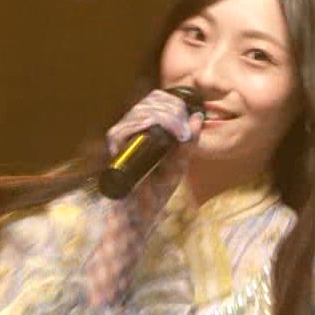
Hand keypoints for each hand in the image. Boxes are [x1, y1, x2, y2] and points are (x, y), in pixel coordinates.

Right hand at [105, 89, 203, 212]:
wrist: (139, 214)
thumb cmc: (156, 190)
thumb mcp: (179, 163)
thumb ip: (189, 142)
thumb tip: (198, 116)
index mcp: (144, 128)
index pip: (155, 99)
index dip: (173, 100)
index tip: (191, 111)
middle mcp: (130, 128)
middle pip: (149, 100)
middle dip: (173, 108)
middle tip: (187, 125)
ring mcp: (121, 136)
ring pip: (142, 110)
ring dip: (167, 116)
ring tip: (181, 133)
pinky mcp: (115, 146)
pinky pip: (130, 126)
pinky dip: (153, 125)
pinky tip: (170, 133)